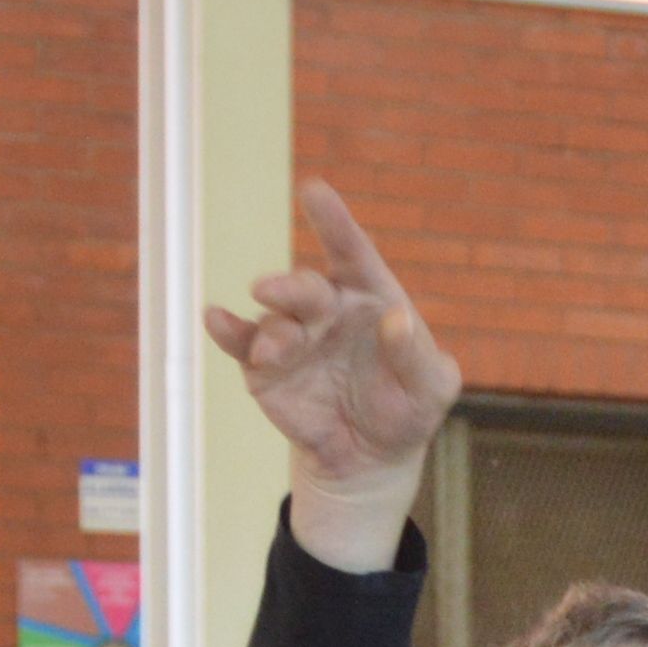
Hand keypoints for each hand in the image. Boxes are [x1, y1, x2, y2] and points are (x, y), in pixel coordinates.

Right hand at [201, 183, 458, 526]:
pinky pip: (242, 344)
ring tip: (273, 349)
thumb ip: (417, 356)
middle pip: (306, 288)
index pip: (352, 253)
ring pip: (274, 320)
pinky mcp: (264, 366)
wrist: (370, 455)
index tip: (313, 191)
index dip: (334, 222)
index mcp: (369, 297)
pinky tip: (216, 319)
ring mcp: (292, 335)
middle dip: (288, 287)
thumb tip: (396, 319)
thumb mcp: (430, 388)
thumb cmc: (407, 407)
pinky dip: (227, 331)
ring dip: (271, 329)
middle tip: (269, 290)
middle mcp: (326, 308)